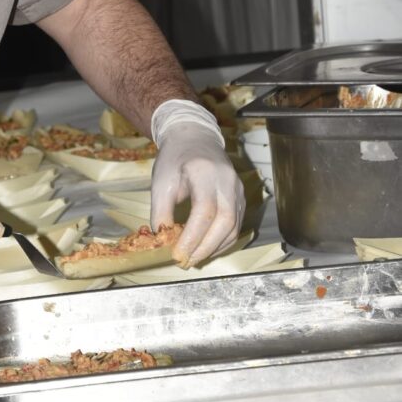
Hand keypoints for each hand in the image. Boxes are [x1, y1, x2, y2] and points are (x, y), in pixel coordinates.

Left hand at [150, 103, 244, 267]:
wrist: (195, 139)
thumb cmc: (175, 159)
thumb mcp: (161, 181)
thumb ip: (161, 211)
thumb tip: (163, 240)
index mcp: (205, 172)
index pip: (205, 210)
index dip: (193, 236)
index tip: (178, 254)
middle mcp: (227, 181)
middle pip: (225, 222)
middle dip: (205, 247)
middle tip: (186, 261)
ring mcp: (238, 189)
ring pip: (233, 227)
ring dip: (213, 248)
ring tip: (193, 258)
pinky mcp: (241, 198)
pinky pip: (236, 225)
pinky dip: (222, 242)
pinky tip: (206, 248)